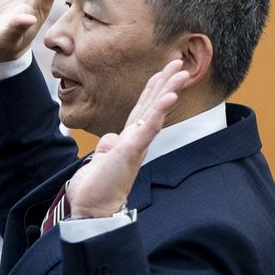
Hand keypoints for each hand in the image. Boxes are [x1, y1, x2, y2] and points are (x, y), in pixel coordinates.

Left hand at [66, 60, 189, 217]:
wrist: (92, 211)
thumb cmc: (95, 191)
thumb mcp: (100, 163)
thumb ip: (106, 149)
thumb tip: (108, 141)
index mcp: (128, 141)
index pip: (142, 110)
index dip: (153, 90)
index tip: (163, 71)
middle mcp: (136, 141)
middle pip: (153, 106)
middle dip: (166, 82)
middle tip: (181, 63)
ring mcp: (135, 145)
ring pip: (155, 112)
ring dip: (168, 90)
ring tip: (181, 72)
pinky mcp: (131, 151)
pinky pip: (148, 128)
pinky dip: (159, 111)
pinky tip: (169, 96)